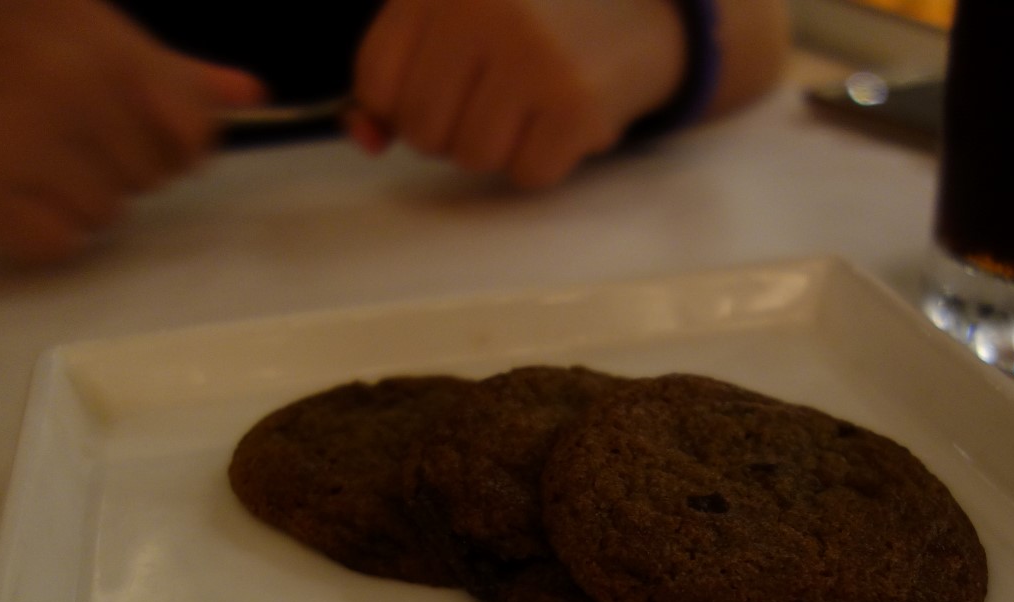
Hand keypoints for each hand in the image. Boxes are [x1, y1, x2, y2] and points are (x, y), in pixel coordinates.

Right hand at [0, 0, 264, 262]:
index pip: (191, 132)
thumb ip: (169, 70)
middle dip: (113, 165)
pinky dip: (34, 229)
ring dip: (71, 198)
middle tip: (50, 134)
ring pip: (107, 215)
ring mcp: (18, 138)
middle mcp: (63, 84)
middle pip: (149, 178)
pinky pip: (58, 245)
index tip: (131, 135)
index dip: (168, 144)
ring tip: (17, 154)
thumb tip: (251, 95)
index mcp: (97, 38)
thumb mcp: (77, 28)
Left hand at [351, 0, 685, 188]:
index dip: (400, 106)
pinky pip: (527, 173)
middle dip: (453, 129)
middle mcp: (481, 8)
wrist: (650, 8)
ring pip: (473, 156)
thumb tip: (363, 136)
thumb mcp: (459, 18)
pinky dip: (545, 159)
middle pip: (422, 128)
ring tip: (533, 102)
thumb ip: (402, 69)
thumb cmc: (539, 18)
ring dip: (501, 146)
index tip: (436, 93)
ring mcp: (531, 55)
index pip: (378, 80)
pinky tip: (563, 117)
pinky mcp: (575, 101)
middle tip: (495, 99)